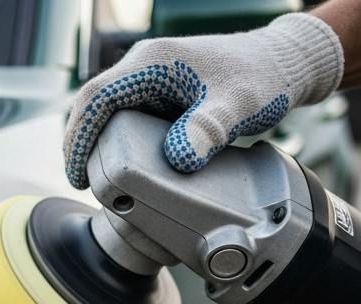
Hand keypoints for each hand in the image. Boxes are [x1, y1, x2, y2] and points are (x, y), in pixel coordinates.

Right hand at [63, 13, 342, 188]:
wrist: (282, 64)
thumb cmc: (262, 78)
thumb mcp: (238, 106)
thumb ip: (209, 130)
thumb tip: (179, 159)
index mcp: (152, 63)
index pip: (96, 98)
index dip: (79, 137)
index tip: (77, 173)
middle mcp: (144, 66)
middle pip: (92, 105)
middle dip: (79, 144)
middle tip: (81, 183)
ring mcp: (150, 80)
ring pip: (106, 112)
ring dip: (95, 144)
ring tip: (95, 181)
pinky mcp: (160, 94)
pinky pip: (126, 117)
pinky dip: (116, 142)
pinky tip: (121, 168)